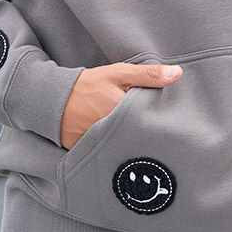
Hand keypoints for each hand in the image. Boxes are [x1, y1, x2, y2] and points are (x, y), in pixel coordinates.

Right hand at [60, 61, 182, 149]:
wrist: (53, 99)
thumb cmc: (89, 84)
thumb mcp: (119, 73)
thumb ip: (148, 75)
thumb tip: (178, 73)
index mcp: (121, 113)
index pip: (150, 123)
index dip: (160, 123)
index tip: (169, 123)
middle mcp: (111, 134)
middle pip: (140, 139)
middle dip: (149, 138)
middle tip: (160, 138)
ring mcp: (99, 147)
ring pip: (126, 150)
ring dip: (134, 146)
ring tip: (145, 146)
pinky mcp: (90, 156)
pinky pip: (110, 158)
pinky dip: (117, 153)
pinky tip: (125, 151)